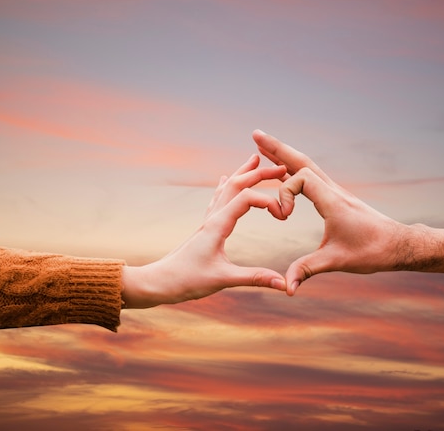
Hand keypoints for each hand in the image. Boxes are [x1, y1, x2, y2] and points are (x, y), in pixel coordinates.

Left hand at [121, 154, 287, 307]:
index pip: (246, 198)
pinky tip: (224, 179)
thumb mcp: (223, 279)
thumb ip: (254, 278)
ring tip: (254, 159)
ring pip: (227, 188)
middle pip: (236, 185)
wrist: (159, 282)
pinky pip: (217, 199)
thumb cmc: (186, 280)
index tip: (283, 216)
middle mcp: (213, 217)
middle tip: (281, 166)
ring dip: (243, 172)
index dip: (268, 201)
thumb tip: (284, 283)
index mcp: (218, 225)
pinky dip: (226, 185)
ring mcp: (208, 221)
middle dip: (259, 173)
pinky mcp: (205, 228)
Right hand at [253, 130, 443, 295]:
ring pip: (307, 165)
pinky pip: (312, 176)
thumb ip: (308, 270)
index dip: (285, 192)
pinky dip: (295, 168)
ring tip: (264, 146)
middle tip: (255, 134)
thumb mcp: (337, 261)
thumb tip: (287, 288)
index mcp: (333, 201)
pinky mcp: (337, 198)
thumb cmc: (372, 251)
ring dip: (285, 154)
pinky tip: (286, 171)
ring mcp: (336, 192)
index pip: (302, 177)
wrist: (399, 245)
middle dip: (277, 148)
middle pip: (302, 160)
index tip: (283, 215)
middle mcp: (334, 191)